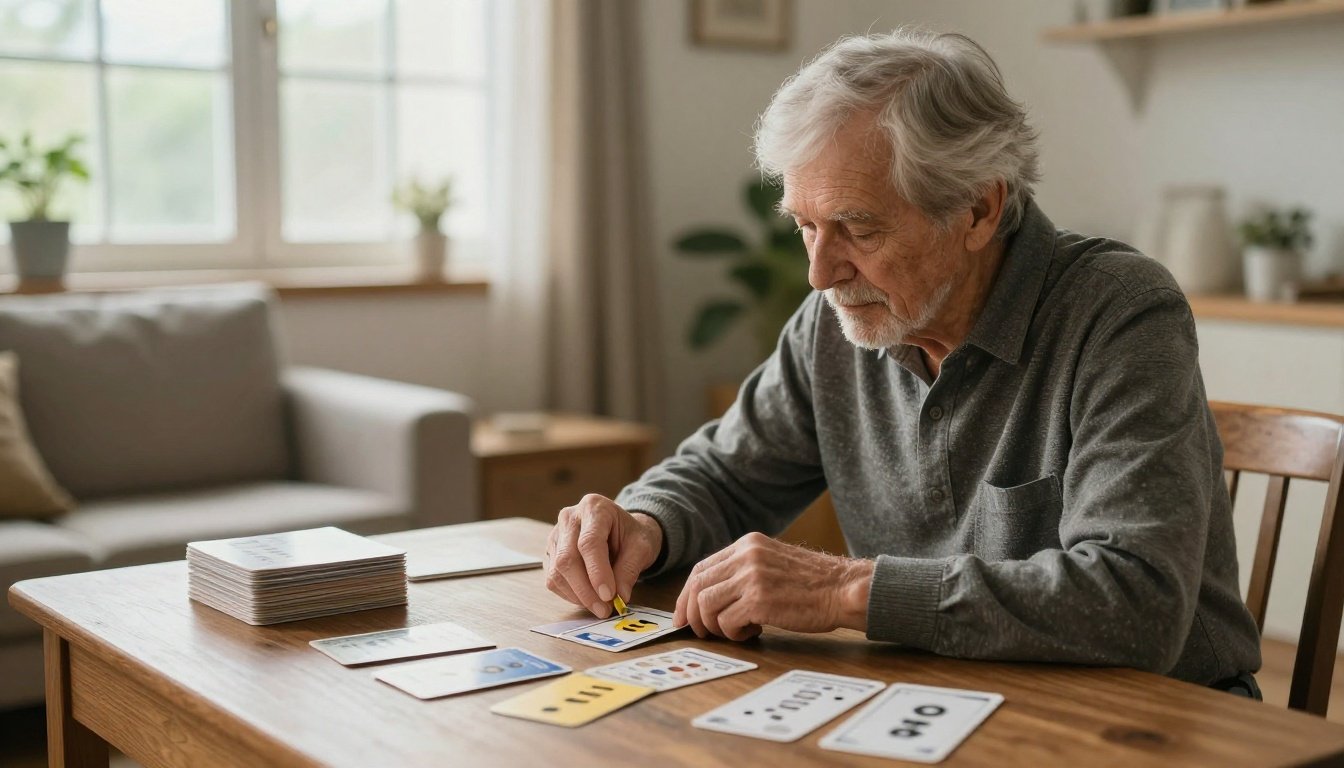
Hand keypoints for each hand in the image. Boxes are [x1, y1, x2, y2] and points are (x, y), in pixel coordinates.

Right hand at [544, 494, 663, 617]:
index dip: (597, 572)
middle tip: (605, 609)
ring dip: (578, 596)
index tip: (609, 596)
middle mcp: (569, 518)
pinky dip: (570, 595)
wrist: (622, 531)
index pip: (589, 542)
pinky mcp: (550, 553)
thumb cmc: (632, 535)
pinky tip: (588, 598)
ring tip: (600, 606)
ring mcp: (555, 535)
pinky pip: (553, 579)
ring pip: (557, 572)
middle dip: (586, 590)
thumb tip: (619, 597)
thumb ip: (630, 570)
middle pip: (568, 559)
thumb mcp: (641, 547)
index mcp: (594, 508)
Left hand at [674, 532, 873, 640]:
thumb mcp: (773, 563)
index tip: (684, 615)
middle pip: (697, 586)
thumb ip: (745, 570)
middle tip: (702, 632)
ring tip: (737, 630)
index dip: (687, 595)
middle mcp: (746, 556)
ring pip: (706, 605)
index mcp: (748, 544)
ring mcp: (751, 577)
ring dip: (715, 626)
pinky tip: (754, 631)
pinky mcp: (759, 600)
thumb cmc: (814, 583)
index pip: (701, 568)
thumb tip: (711, 596)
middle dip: (692, 614)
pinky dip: (734, 633)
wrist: (844, 589)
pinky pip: (726, 622)